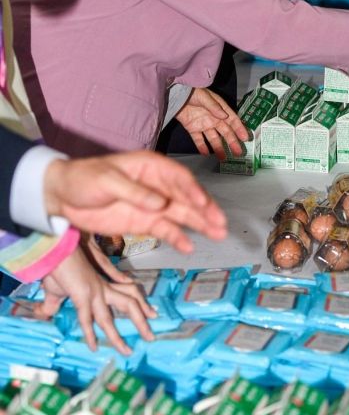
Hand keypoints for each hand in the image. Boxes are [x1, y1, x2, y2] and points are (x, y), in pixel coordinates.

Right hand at [39, 246, 154, 354]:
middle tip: (151, 337)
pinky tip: (93, 347)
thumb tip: (46, 311)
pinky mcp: (83, 296)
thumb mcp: (57, 288)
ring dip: (117, 337)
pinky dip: (90, 334)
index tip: (152, 314)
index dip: (142, 303)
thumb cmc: (57, 267)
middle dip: (141, 321)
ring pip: (111, 316)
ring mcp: (94, 292)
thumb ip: (55, 302)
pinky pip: (88, 319)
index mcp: (102, 284)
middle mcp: (103, 288)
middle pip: (130, 303)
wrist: (53, 252)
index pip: (129, 292)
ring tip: (127, 352)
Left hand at [44, 152, 227, 253]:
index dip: (192, 190)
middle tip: (220, 223)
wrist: (63, 197)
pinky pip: (166, 230)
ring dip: (199, 224)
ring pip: (182, 214)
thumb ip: (134, 192)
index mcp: (150, 167)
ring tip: (218, 234)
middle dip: (205, 210)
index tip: (201, 203)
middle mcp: (158, 185)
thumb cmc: (84, 179)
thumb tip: (160, 203)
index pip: (178, 177)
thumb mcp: (107, 181)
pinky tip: (188, 247)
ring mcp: (153, 205)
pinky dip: (178, 238)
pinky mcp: (145, 222)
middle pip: (186, 197)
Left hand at [175, 88, 247, 159]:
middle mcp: (214, 118)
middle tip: (238, 152)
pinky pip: (198, 139)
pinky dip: (202, 146)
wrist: (176, 94)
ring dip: (218, 147)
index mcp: (220, 109)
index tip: (245, 138)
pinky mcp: (193, 128)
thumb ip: (214, 107)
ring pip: (213, 138)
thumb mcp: (205, 97)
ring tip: (223, 157)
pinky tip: (206, 154)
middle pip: (225, 132)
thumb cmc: (193, 92)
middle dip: (232, 142)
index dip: (239, 129)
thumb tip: (225, 116)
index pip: (232, 120)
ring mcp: (203, 124)